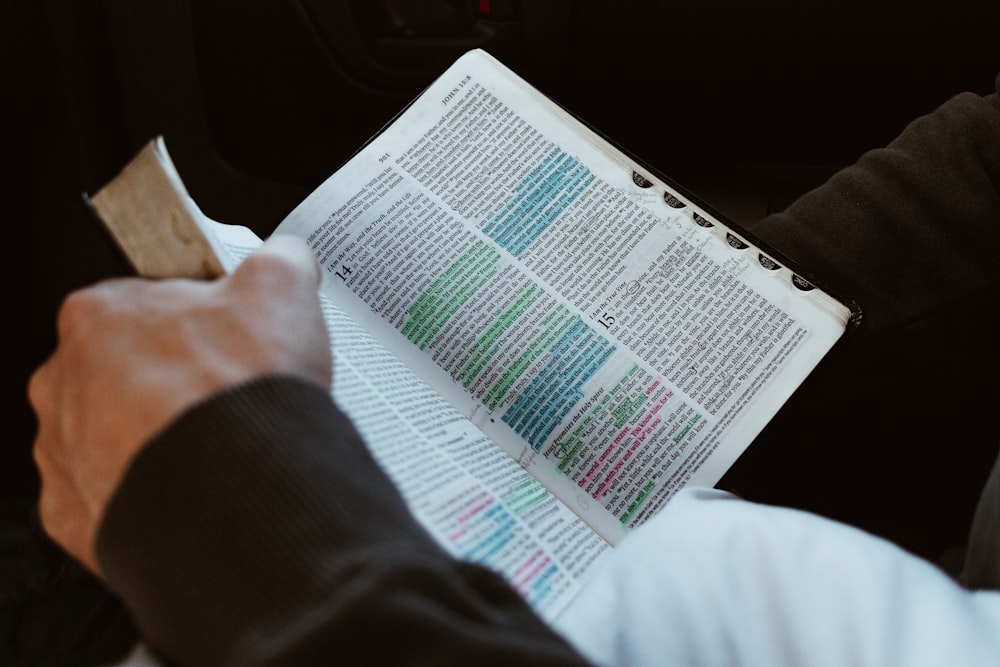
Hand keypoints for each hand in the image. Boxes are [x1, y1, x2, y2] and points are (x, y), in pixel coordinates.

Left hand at [28, 234, 330, 573]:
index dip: (192, 317)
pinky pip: (114, 494)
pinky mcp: (77, 513)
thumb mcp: (283, 289)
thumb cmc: (240, 393)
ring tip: (221, 443)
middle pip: (121, 370)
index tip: (225, 334)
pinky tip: (198, 484)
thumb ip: (277, 261)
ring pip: (113, 435)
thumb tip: (285, 261)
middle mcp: (64, 382)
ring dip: (159, 436)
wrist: (238, 496)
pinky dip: (153, 490)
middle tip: (228, 391)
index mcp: (99, 316)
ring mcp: (64, 452)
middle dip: (171, 380)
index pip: (140, 302)